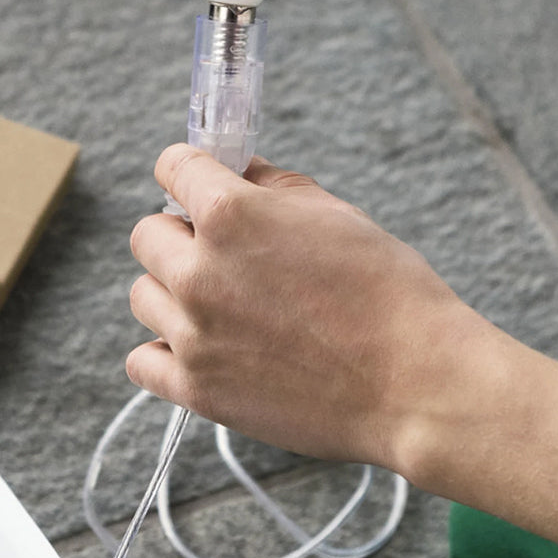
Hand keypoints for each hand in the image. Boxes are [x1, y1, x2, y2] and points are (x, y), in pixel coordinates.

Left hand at [127, 146, 495, 474]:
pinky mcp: (197, 389)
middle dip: (180, 234)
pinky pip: (142, 361)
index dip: (190, 171)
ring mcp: (193, 334)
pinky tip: (202, 346)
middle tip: (223, 253)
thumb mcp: (336, 214)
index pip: (172, 167)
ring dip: (173, 292)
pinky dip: (164, 352)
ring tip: (221, 305)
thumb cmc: (389, 292)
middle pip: (147, 234)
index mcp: (230, 214)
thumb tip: (239, 171)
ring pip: (143, 295)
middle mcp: (199, 270)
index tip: (199, 184)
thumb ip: (274, 187)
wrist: (415, 383)